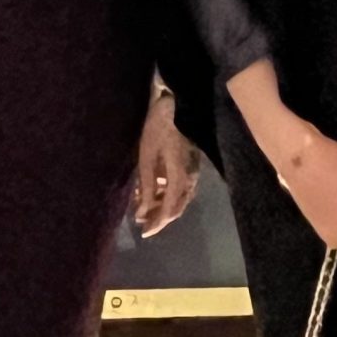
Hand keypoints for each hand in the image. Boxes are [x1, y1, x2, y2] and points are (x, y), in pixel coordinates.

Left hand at [133, 88, 200, 237]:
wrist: (178, 103)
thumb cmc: (159, 128)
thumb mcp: (147, 158)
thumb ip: (147, 187)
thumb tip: (142, 213)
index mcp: (180, 178)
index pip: (170, 209)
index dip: (157, 223)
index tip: (144, 233)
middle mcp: (191, 179)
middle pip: (177, 206)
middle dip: (159, 216)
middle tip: (143, 223)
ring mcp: (194, 171)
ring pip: (180, 197)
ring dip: (162, 205)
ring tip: (144, 207)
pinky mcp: (192, 164)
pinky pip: (181, 186)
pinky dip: (167, 193)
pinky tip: (154, 190)